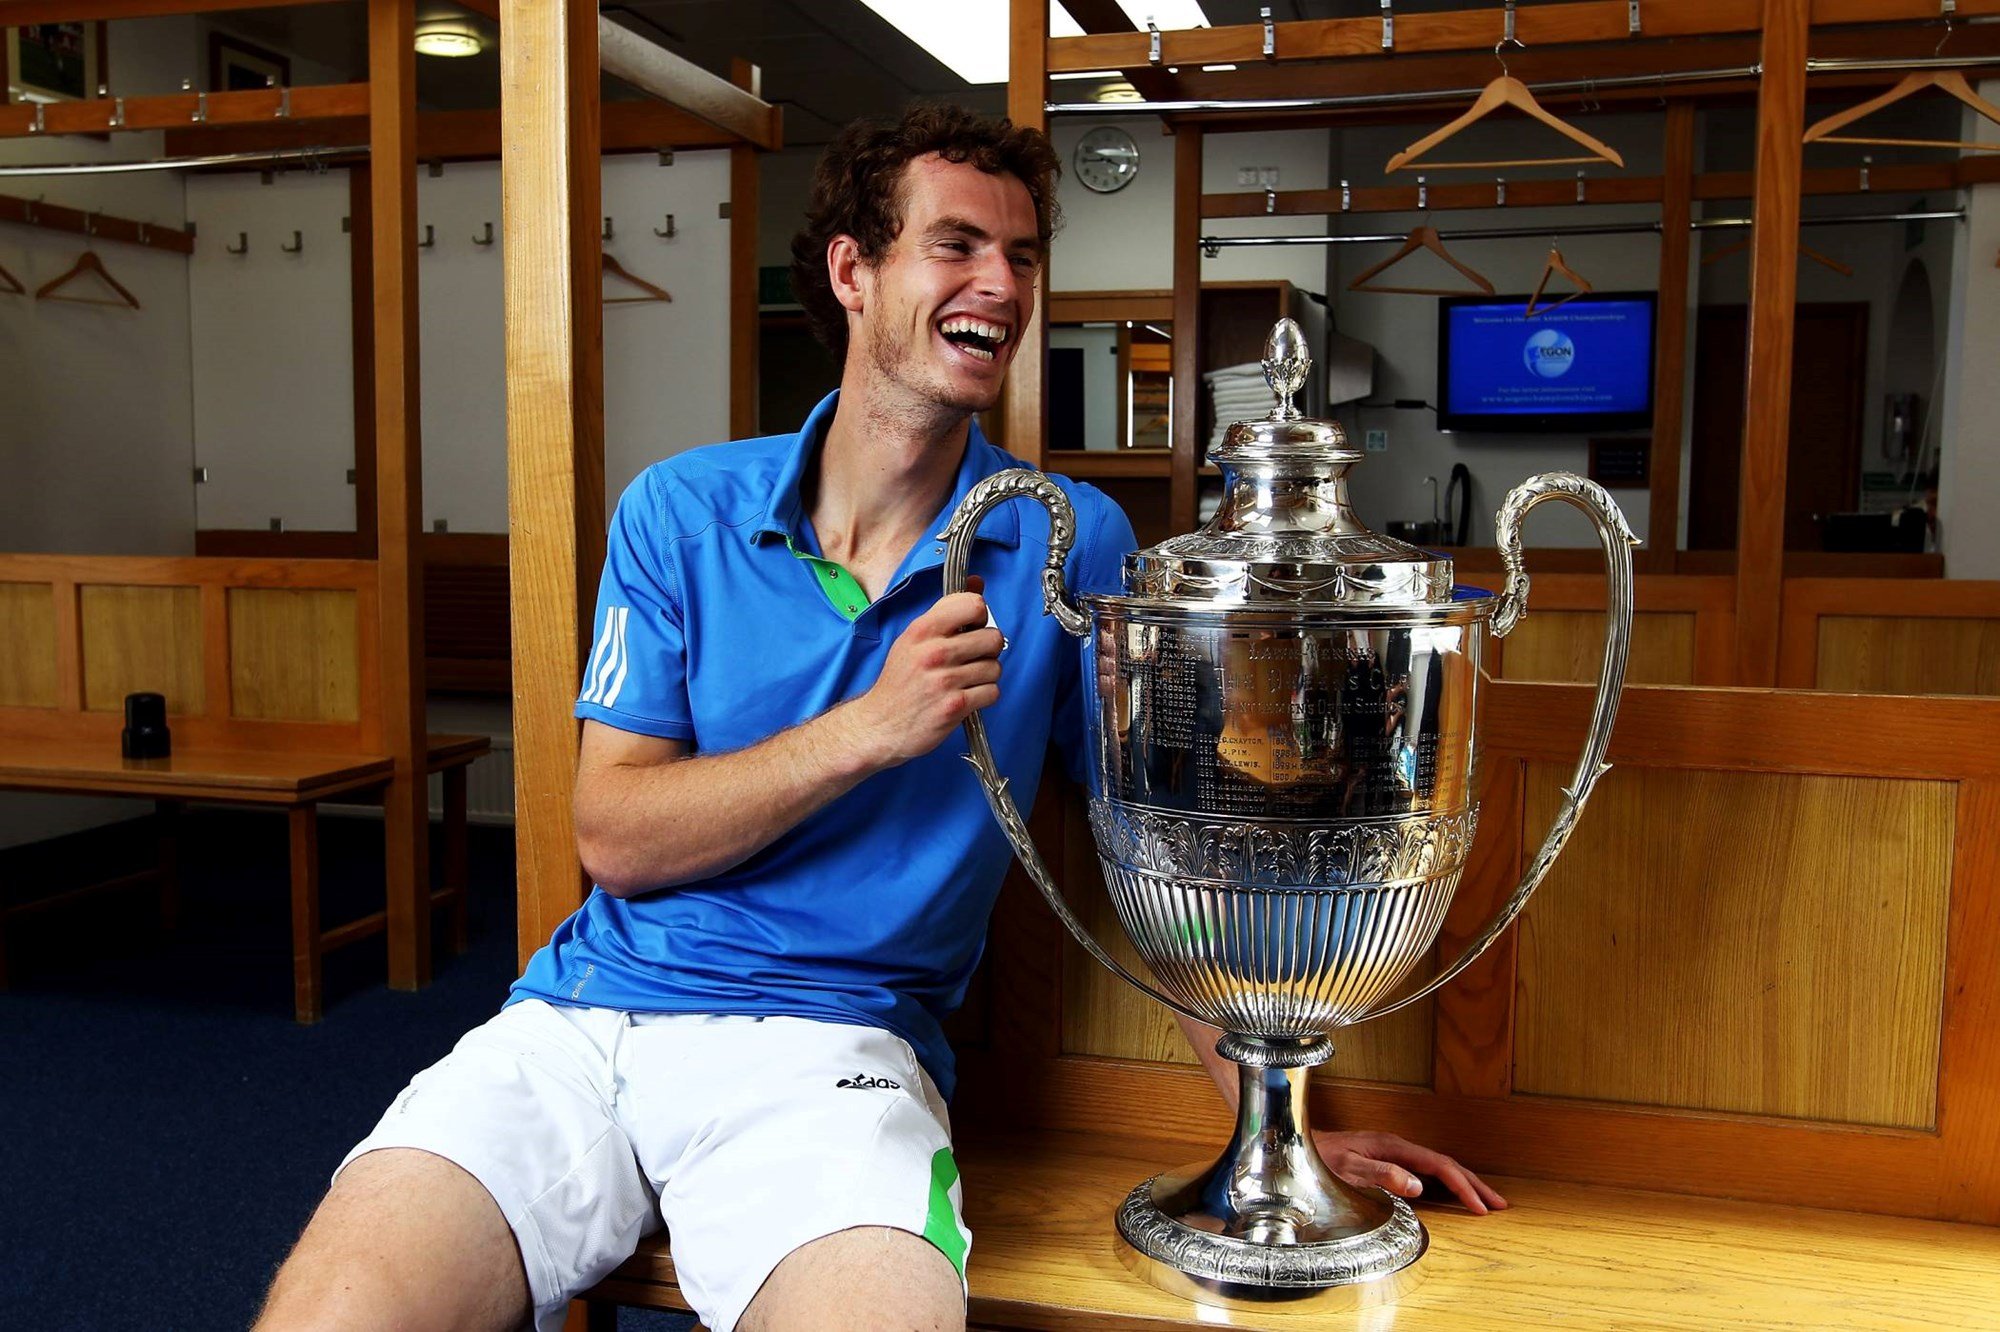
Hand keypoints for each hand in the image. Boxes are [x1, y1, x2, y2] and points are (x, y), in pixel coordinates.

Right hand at [840, 575, 1003, 769]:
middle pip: (993, 638)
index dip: (980, 615)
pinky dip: (985, 695)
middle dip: (988, 649)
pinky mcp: (954, 707)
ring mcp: (944, 681)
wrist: (880, 725)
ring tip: (967, 679)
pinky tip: (968, 696)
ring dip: (986, 675)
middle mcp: (933, 652)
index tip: (972, 627)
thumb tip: (978, 582)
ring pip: (995, 667)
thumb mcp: (914, 638)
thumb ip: (947, 610)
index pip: (973, 604)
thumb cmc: (899, 682)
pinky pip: (992, 692)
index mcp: (922, 630)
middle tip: (972, 657)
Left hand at [1314, 1129, 1507, 1214]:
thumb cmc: (1318, 1158)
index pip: (1440, 1165)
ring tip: (1486, 1201)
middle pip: (1446, 1164)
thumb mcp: (1347, 1168)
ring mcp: (1394, 1154)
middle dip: (1474, 1184)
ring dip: (1464, 1183)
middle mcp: (1398, 1147)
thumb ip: (1380, 1174)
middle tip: (1500, 1205)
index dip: (1463, 1186)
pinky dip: (1446, 1184)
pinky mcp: (1388, 1162)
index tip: (1481, 1208)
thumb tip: (1419, 1184)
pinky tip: (1452, 1194)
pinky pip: (1427, 1172)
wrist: (1296, 1146)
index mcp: (1393, 1146)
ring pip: (1439, 1168)